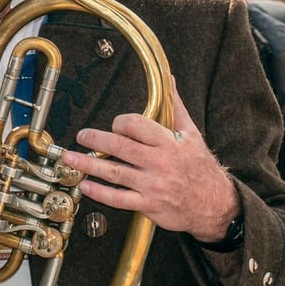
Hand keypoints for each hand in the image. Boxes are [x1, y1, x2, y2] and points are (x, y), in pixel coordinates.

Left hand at [60, 84, 238, 241]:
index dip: (120, 123)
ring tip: (70, 158)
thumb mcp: (191, 134)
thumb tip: (169, 80)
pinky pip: (118, 198)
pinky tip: (85, 185)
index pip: (137, 125)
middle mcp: (160, 162)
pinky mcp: (148, 205)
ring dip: (88, 164)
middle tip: (81, 136)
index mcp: (169, 142)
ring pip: (114, 172)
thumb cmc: (200, 168)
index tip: (115, 125)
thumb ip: (176, 107)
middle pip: (120, 147)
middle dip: (95, 139)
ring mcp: (152, 185)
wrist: (214, 205)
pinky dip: (99, 192)